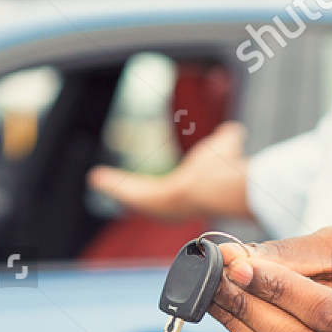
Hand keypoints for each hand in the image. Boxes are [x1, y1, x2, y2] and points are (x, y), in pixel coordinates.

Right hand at [86, 121, 251, 219]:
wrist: (211, 189)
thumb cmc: (220, 170)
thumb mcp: (224, 145)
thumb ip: (227, 138)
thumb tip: (234, 129)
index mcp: (188, 189)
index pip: (171, 188)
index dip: (162, 184)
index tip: (154, 184)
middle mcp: (171, 199)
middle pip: (145, 193)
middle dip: (129, 187)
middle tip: (114, 181)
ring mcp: (155, 201)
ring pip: (133, 193)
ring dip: (116, 187)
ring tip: (98, 179)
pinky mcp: (143, 199)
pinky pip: (125, 191)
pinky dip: (111, 185)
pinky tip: (96, 178)